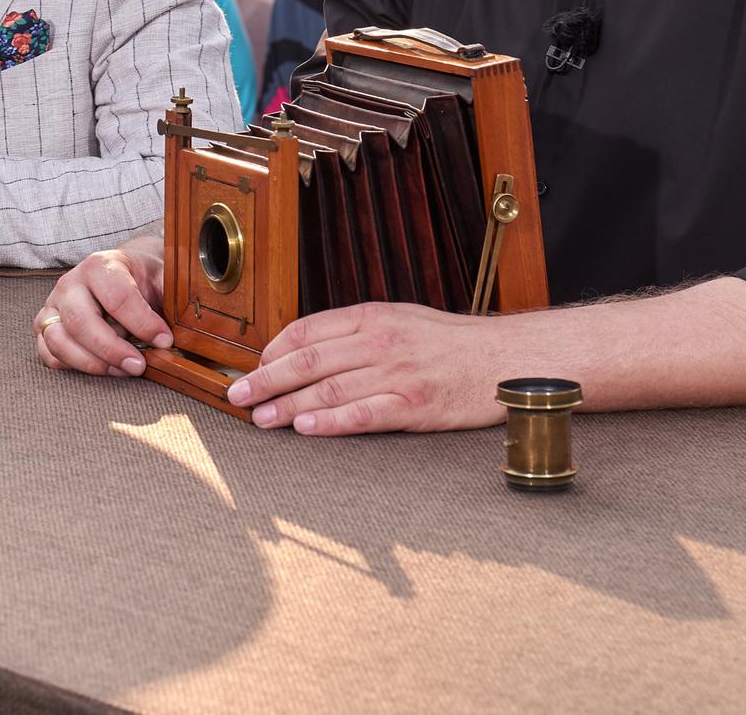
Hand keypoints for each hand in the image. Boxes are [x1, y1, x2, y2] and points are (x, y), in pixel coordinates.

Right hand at [36, 246, 167, 377]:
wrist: (120, 272)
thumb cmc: (142, 279)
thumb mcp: (162, 277)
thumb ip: (174, 295)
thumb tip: (189, 323)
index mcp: (100, 266)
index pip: (117, 297)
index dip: (143, 323)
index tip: (164, 340)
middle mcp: (70, 284)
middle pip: (80, 322)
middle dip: (112, 350)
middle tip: (138, 366)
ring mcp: (53, 306)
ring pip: (58, 341)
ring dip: (91, 363)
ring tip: (121, 370)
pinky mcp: (45, 327)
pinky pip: (47, 353)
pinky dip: (71, 366)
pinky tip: (100, 367)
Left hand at [224, 303, 503, 434]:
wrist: (508, 359)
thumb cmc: (452, 344)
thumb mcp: (401, 320)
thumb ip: (357, 332)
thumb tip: (308, 348)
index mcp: (373, 317)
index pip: (307, 330)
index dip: (272, 350)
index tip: (252, 367)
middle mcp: (380, 342)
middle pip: (308, 361)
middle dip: (265, 379)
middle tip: (237, 396)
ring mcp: (397, 374)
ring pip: (328, 389)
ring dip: (287, 405)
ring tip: (261, 419)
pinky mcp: (415, 405)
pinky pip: (364, 414)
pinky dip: (330, 421)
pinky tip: (306, 427)